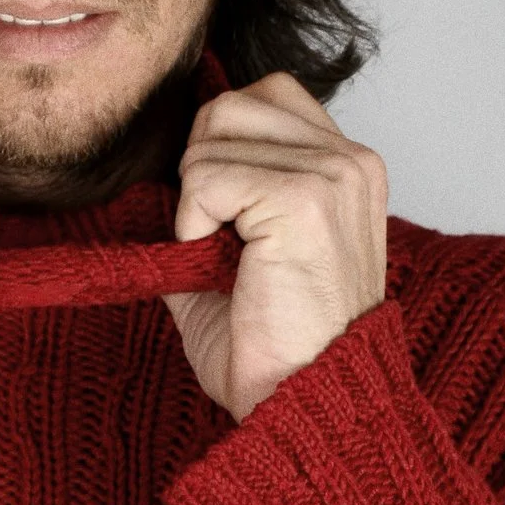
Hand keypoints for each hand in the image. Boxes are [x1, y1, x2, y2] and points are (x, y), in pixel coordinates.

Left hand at [162, 73, 390, 419]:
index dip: (220, 150)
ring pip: (212, 136)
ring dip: (195, 202)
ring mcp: (333, 174)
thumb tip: (153, 173)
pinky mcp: (304, 198)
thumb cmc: (273, 350)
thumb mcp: (238, 258)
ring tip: (227, 260)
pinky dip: (192, 226)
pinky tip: (224, 268)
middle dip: (201, 167)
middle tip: (219, 242)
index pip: (264, 98)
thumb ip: (213, 201)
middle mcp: (351, 160)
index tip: (227, 222)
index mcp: (347, 168)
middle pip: (232, 106)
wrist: (303, 407)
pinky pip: (205, 178)